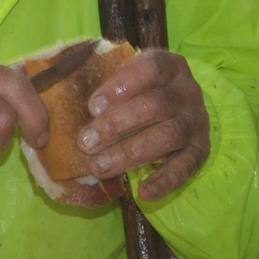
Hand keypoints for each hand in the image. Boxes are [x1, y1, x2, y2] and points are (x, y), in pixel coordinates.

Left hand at [74, 50, 208, 199]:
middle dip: (117, 125)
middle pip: (156, 105)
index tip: (92, 106)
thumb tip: (58, 94)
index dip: (121, 86)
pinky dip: (165, 180)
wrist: (181, 105)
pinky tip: (142, 192)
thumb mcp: (127, 75)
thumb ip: (103, 79)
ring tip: (100, 166)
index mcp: (170, 66)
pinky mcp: (201, 150)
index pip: (150, 69)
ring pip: (168, 136)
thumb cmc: (140, 89)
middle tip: (85, 142)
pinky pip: (186, 167)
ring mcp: (196, 122)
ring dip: (131, 152)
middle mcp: (188, 92)